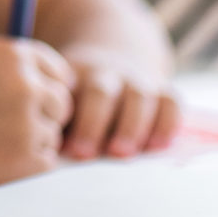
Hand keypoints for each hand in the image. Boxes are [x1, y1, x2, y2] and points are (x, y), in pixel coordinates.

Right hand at [0, 39, 76, 185]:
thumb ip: (16, 69)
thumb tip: (64, 89)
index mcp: (13, 54)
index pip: (58, 71)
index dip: (39, 87)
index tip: (13, 99)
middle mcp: (26, 85)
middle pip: (62, 103)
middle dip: (39, 114)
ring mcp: (27, 125)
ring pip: (52, 135)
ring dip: (29, 140)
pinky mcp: (22, 162)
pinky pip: (44, 163)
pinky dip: (22, 164)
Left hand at [53, 52, 179, 159]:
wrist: (110, 61)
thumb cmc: (77, 97)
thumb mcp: (61, 99)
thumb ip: (55, 123)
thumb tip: (46, 155)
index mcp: (73, 74)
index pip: (67, 92)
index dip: (63, 120)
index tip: (65, 149)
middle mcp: (106, 73)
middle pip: (100, 92)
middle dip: (93, 124)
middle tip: (85, 154)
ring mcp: (137, 80)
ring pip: (138, 96)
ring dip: (131, 126)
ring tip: (122, 152)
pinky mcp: (163, 91)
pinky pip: (171, 101)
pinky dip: (167, 122)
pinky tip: (157, 146)